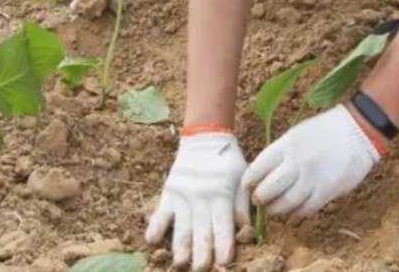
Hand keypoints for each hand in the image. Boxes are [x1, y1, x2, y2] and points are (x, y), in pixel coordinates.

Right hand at [145, 131, 248, 270]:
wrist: (204, 139)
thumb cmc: (227, 163)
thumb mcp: (242, 178)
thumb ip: (242, 204)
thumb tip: (246, 230)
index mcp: (222, 193)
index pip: (223, 224)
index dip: (223, 244)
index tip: (224, 261)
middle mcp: (201, 196)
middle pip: (201, 229)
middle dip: (202, 253)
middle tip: (202, 269)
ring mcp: (182, 195)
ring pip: (181, 225)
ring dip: (180, 247)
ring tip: (181, 264)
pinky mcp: (169, 192)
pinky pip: (160, 212)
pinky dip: (156, 226)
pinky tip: (152, 241)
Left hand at [243, 104, 382, 218]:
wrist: (357, 131)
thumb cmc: (324, 130)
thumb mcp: (296, 134)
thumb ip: (280, 153)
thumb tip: (263, 174)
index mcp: (286, 146)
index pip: (258, 168)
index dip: (249, 181)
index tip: (247, 185)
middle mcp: (296, 163)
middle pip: (268, 190)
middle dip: (260, 198)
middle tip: (258, 200)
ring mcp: (312, 179)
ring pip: (285, 204)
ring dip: (276, 209)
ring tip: (273, 208)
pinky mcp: (327, 192)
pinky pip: (305, 209)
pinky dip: (296, 213)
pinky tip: (294, 210)